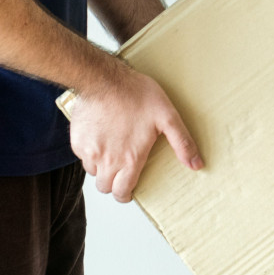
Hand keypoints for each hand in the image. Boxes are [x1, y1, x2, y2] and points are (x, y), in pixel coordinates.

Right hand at [66, 62, 204, 201]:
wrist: (104, 79)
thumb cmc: (136, 95)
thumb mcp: (168, 117)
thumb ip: (182, 143)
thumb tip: (197, 164)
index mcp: (129, 160)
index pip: (121, 192)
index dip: (125, 195)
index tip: (128, 190)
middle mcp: (106, 160)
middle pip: (105, 187)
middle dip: (113, 184)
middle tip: (122, 172)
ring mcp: (89, 151)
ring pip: (92, 172)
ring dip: (101, 168)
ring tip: (113, 154)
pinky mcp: (76, 140)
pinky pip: (82, 155)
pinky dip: (90, 153)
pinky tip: (100, 139)